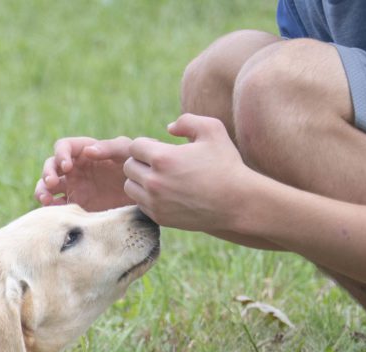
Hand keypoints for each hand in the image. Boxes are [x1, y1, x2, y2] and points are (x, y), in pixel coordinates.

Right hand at [34, 136, 135, 211]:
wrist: (146, 194)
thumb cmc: (137, 166)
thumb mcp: (127, 152)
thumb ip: (109, 147)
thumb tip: (87, 151)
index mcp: (84, 152)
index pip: (63, 147)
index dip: (61, 154)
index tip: (67, 166)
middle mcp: (75, 169)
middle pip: (50, 166)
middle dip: (47, 173)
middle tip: (51, 184)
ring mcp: (73, 188)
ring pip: (48, 186)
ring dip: (42, 190)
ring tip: (46, 200)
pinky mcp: (76, 205)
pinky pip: (57, 206)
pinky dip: (51, 208)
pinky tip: (54, 212)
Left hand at [123, 114, 255, 230]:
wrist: (236, 203)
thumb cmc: (225, 164)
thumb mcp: (212, 130)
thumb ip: (187, 121)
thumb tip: (168, 128)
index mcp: (163, 159)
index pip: (135, 146)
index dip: (147, 145)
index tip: (161, 148)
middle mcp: (154, 182)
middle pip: (129, 166)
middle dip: (141, 161)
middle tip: (160, 163)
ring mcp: (155, 202)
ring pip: (130, 186)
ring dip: (140, 179)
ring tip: (160, 177)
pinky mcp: (158, 217)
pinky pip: (139, 203)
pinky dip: (147, 197)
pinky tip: (165, 192)